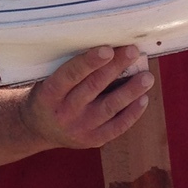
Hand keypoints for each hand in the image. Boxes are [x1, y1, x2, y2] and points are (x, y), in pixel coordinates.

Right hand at [20, 45, 151, 149]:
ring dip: (130, 91)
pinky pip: (116, 127)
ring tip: (147, 77)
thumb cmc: (50, 94)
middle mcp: (64, 112)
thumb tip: (107, 47)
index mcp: (50, 93)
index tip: (108, 49)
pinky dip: (132, 113)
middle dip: (115, 68)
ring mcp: (79, 128)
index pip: (71, 74)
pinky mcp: (92, 140)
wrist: (39, 129)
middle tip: (132, 51)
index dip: (90, 62)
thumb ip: (71, 67)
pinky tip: (143, 98)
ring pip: (109, 108)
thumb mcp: (49, 79)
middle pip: (93, 87)